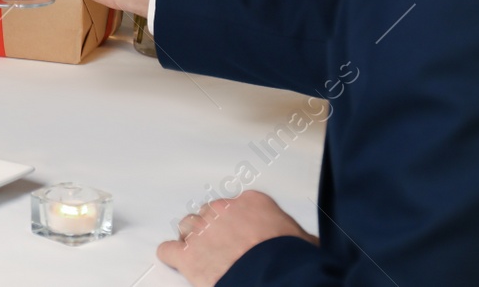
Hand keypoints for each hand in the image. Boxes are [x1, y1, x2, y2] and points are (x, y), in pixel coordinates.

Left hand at [157, 191, 318, 286]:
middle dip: (213, 229)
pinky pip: (168, 249)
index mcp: (252, 202)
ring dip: (191, 238)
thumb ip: (294, 234)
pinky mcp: (188, 254)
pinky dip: (170, 255)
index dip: (236, 221)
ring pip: (187, 226)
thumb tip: (309, 243)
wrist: (274, 276)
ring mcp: (203, 231)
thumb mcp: (303, 240)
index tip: (240, 232)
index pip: (236, 205)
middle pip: (209, 213)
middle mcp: (223, 210)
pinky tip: (175, 260)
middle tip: (220, 246)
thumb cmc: (289, 258)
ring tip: (199, 252)